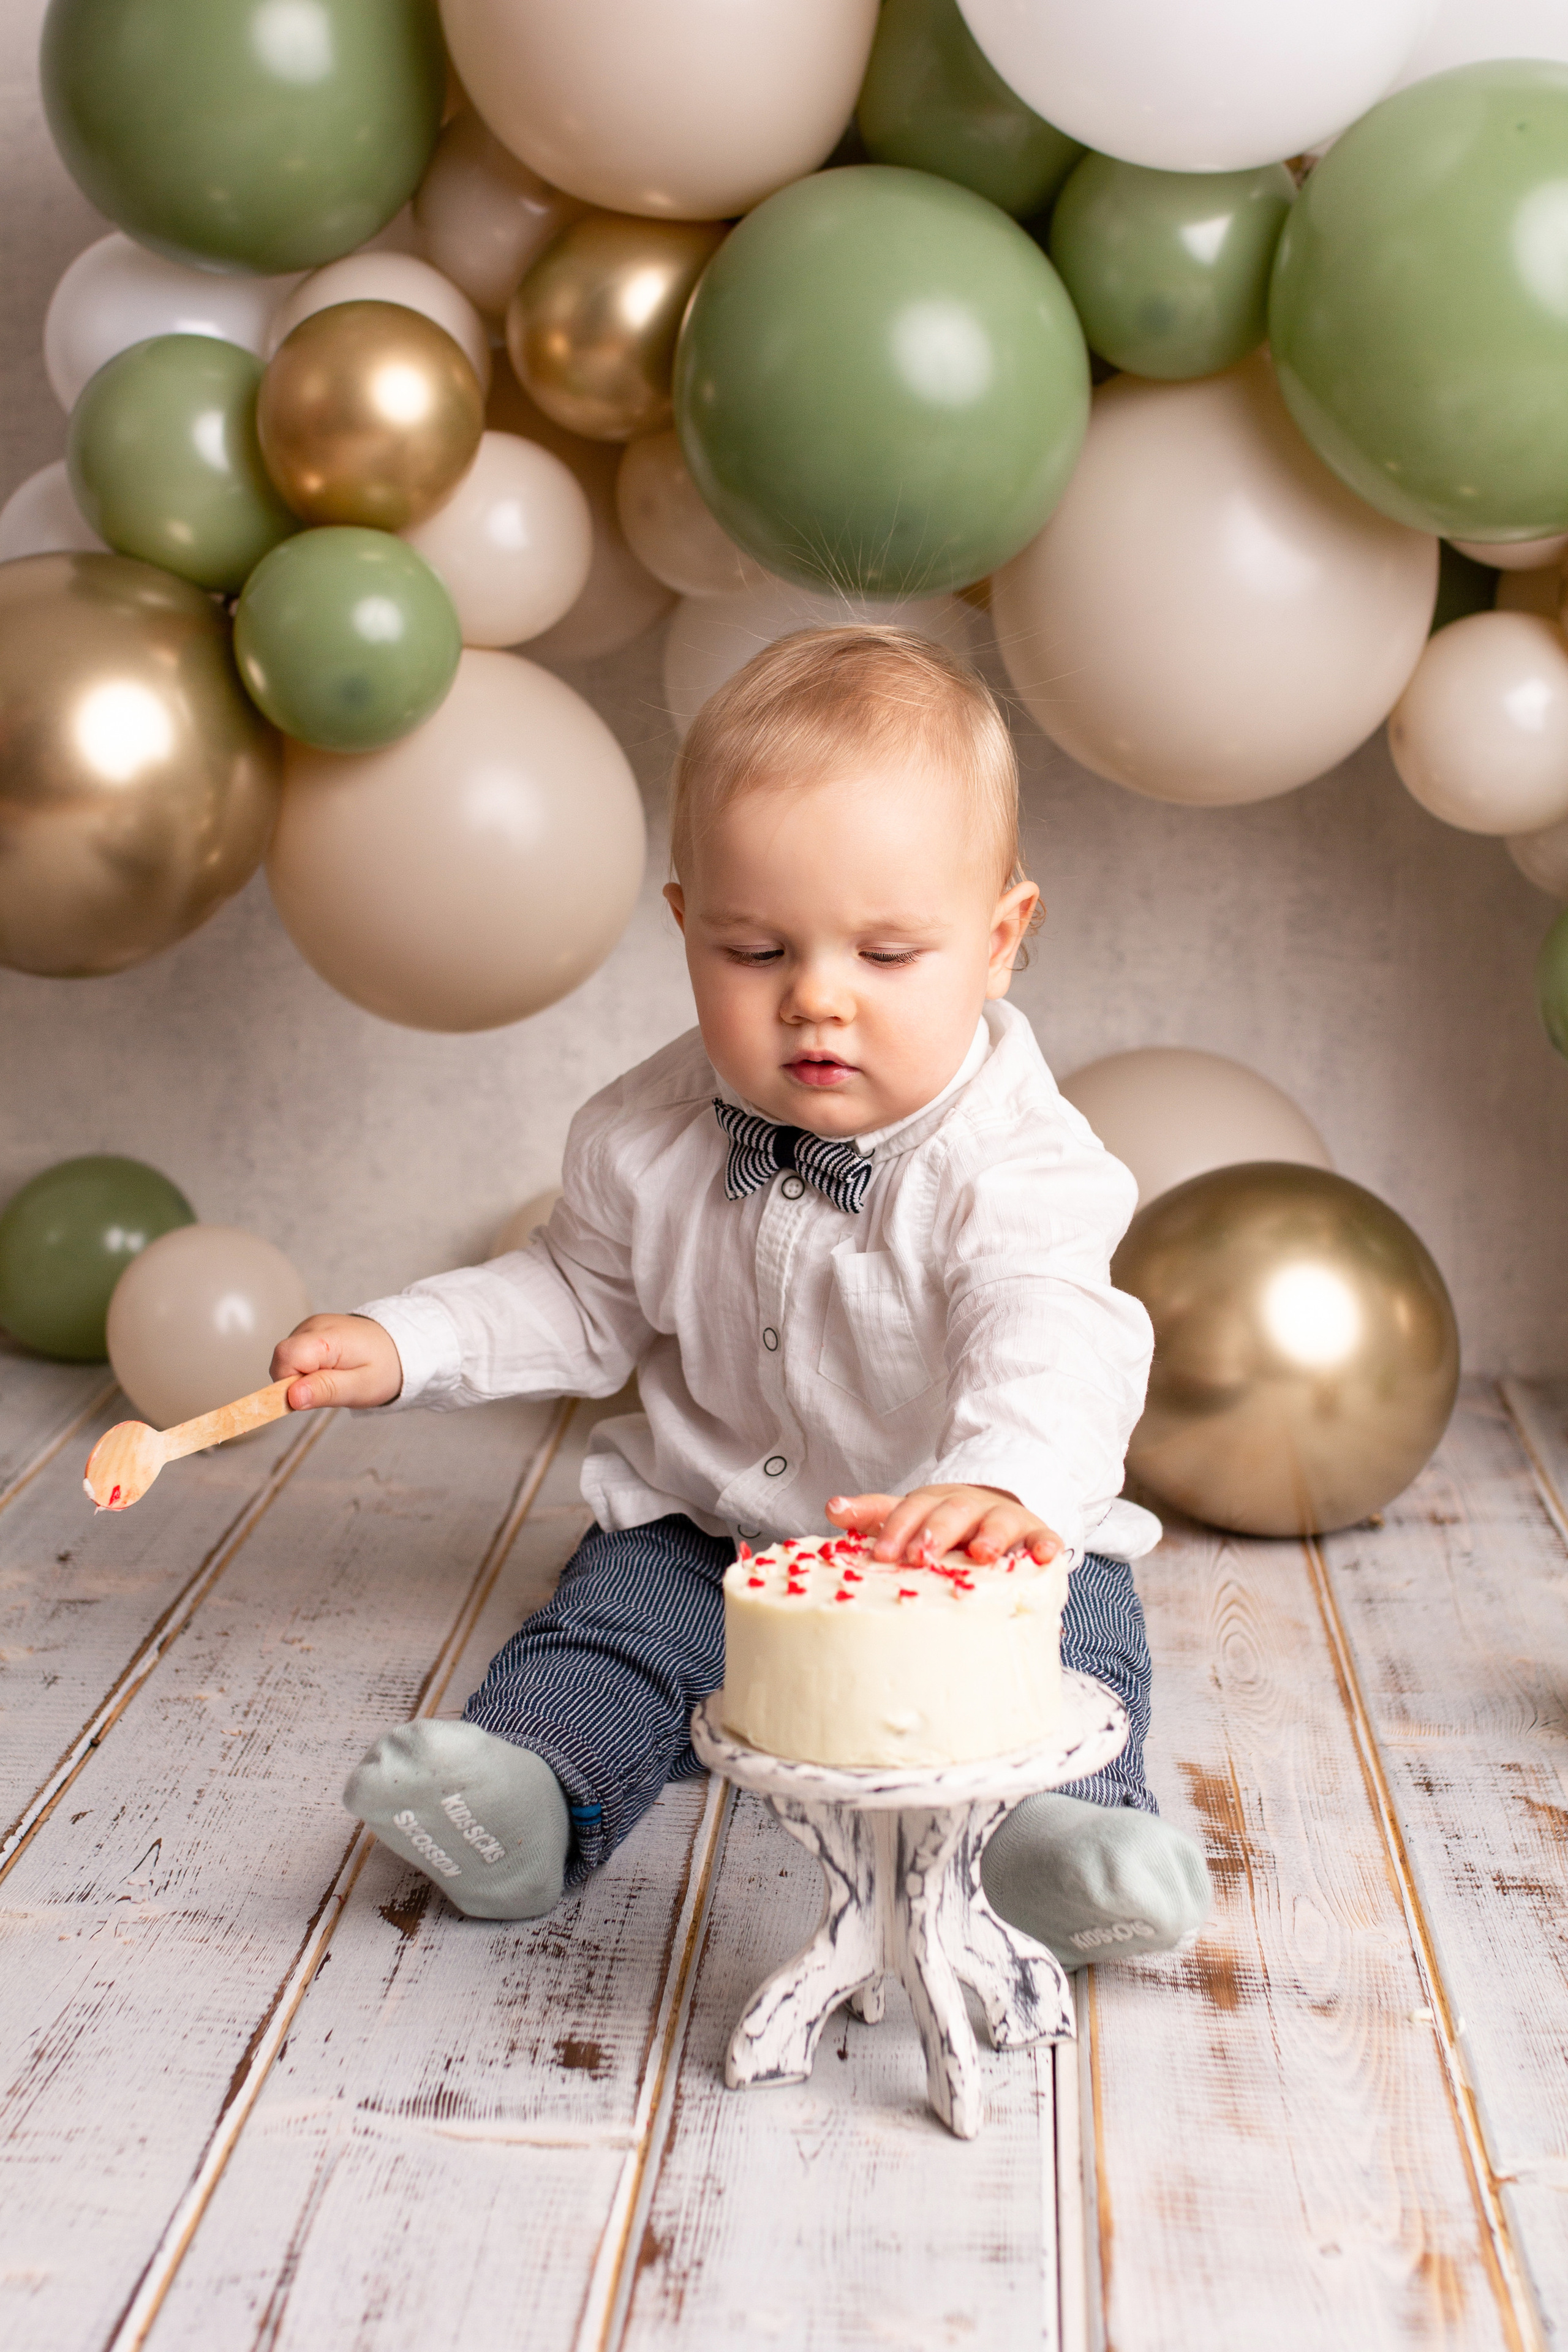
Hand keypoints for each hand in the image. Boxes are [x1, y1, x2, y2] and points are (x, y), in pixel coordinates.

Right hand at [270, 1313, 403, 1410]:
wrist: (399, 1346)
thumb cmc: (383, 1368)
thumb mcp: (360, 1388)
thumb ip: (326, 1390)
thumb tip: (292, 1397)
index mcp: (328, 1337)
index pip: (285, 1358)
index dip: (288, 1383)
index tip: (308, 1397)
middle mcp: (314, 1326)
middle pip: (281, 1358)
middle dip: (295, 1382)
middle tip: (328, 1387)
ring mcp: (311, 1326)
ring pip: (286, 1358)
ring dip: (302, 1376)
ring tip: (333, 1377)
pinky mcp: (310, 1331)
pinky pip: (295, 1354)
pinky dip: (307, 1368)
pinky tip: (330, 1368)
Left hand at [826, 1484, 1060, 1566]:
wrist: (993, 1510)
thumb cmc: (942, 1525)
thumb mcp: (908, 1516)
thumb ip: (872, 1514)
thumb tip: (831, 1507)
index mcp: (934, 1502)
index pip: (912, 1509)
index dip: (897, 1529)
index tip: (883, 1554)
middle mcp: (969, 1506)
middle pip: (953, 1512)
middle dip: (938, 1532)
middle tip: (922, 1555)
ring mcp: (1003, 1518)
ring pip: (999, 1521)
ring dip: (991, 1536)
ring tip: (982, 1554)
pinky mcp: (1035, 1534)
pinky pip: (1043, 1537)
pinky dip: (1046, 1544)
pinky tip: (1046, 1556)